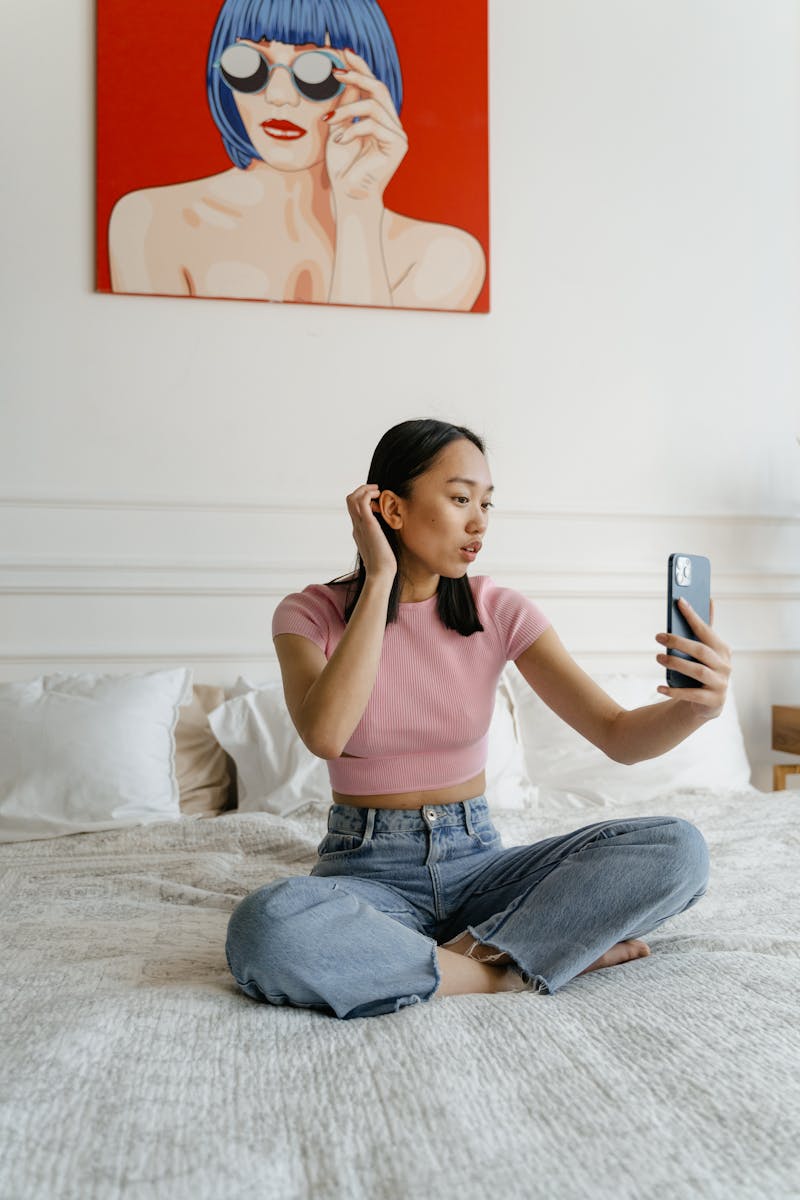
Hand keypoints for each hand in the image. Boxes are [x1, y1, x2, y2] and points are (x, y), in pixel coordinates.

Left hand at [325, 48, 407, 203]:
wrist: (349, 196)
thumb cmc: (343, 169)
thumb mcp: (339, 130)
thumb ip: (345, 107)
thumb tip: (347, 80)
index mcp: (380, 121)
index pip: (373, 88)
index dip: (361, 68)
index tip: (344, 53)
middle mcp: (392, 126)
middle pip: (379, 88)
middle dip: (357, 76)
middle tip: (336, 72)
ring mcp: (397, 135)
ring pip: (373, 105)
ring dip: (347, 110)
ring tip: (330, 122)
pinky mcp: (397, 145)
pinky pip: (373, 125)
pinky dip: (353, 130)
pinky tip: (341, 141)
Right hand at [346, 484, 396, 580]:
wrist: (380, 573)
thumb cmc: (383, 564)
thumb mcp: (380, 547)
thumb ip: (379, 538)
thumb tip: (387, 534)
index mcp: (358, 531)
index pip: (353, 509)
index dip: (363, 500)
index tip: (376, 500)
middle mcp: (356, 526)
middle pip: (349, 500)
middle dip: (362, 490)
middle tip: (376, 491)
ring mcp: (360, 525)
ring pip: (352, 498)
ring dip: (364, 489)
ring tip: (377, 491)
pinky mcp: (368, 524)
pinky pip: (362, 501)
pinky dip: (368, 494)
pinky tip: (379, 496)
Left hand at [655, 597, 731, 719]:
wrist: (708, 704)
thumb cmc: (703, 669)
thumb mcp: (705, 651)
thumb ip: (705, 629)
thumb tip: (710, 600)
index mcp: (723, 650)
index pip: (706, 630)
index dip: (693, 616)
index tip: (679, 601)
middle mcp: (725, 666)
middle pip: (701, 651)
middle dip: (679, 642)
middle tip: (658, 636)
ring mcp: (721, 684)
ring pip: (697, 671)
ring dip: (676, 663)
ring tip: (658, 657)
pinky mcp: (714, 701)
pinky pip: (692, 695)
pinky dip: (674, 691)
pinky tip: (659, 687)